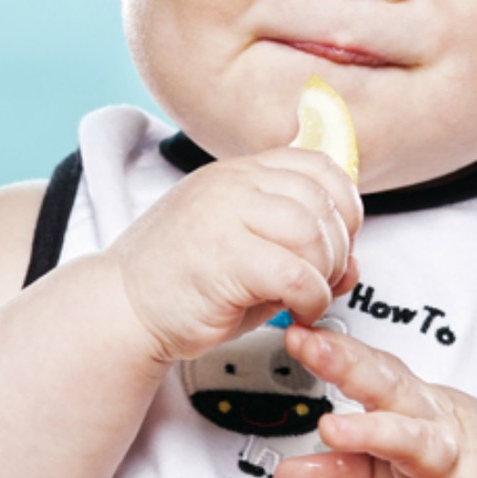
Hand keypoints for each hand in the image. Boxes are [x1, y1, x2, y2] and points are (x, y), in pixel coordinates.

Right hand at [106, 148, 361, 364]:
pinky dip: (309, 298)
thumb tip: (353, 263)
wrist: (123, 308)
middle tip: (321, 281)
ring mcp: (226, 214)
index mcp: (240, 172)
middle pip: (324, 201)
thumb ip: (301, 248)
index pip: (319, 166)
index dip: (345, 207)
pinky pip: (295, 273)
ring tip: (305, 297)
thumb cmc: (185, 285)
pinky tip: (295, 311)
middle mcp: (234, 184)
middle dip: (338, 249)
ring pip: (313, 234)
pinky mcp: (223, 256)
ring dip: (324, 274)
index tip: (338, 244)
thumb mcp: (249, 249)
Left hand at [273, 325, 476, 477]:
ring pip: (417, 443)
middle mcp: (434, 428)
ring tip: (333, 429)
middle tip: (312, 350)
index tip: (298, 332)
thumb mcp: (389, 473)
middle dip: (350, 367)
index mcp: (415, 407)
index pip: (374, 369)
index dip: (336, 350)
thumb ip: (337, 472)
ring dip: (375, 432)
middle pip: (393, 391)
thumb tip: (283, 473)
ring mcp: (453, 470)